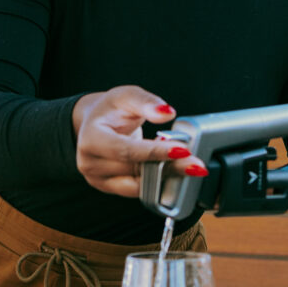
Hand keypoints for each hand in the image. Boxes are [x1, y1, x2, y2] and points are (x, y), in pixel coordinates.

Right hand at [72, 85, 206, 197]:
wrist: (96, 122)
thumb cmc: (111, 109)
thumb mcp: (127, 96)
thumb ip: (147, 102)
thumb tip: (167, 113)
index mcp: (90, 139)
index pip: (126, 150)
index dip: (155, 152)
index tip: (182, 150)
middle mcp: (90, 163)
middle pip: (135, 170)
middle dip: (168, 167)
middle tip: (196, 164)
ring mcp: (99, 179)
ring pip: (138, 186)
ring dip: (167, 178)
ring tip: (190, 168)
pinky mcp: (111, 188)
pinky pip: (138, 190)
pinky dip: (158, 183)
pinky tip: (176, 174)